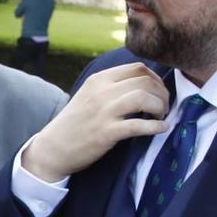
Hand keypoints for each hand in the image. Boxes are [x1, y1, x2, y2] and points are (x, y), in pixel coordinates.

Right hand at [18, 63, 170, 182]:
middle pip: (145, 81)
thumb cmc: (75, 124)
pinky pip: (139, 125)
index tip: (158, 92)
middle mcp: (102, 91)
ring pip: (144, 98)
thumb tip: (144, 84)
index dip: (156, 79)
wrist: (53, 148)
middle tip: (163, 107)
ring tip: (161, 116)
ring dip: (160, 107)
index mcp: (99, 79)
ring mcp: (104, 112)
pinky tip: (161, 129)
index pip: (137, 68)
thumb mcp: (89, 95)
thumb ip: (111, 87)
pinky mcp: (106, 132)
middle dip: (162, 93)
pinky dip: (156, 126)